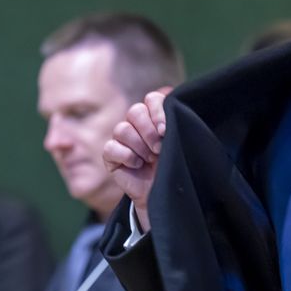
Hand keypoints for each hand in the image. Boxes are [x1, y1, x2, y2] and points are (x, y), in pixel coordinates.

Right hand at [103, 88, 170, 233]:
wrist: (163, 192)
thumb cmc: (174, 165)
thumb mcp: (179, 142)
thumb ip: (176, 123)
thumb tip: (175, 107)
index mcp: (155, 116)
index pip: (152, 99)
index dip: (158, 111)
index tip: (166, 130)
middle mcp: (137, 123)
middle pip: (135, 111)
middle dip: (148, 130)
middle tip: (159, 148)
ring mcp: (122, 138)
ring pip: (122, 128)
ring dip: (139, 145)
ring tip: (149, 159)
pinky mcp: (111, 154)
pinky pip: (111, 147)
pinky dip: (126, 156)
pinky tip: (137, 165)